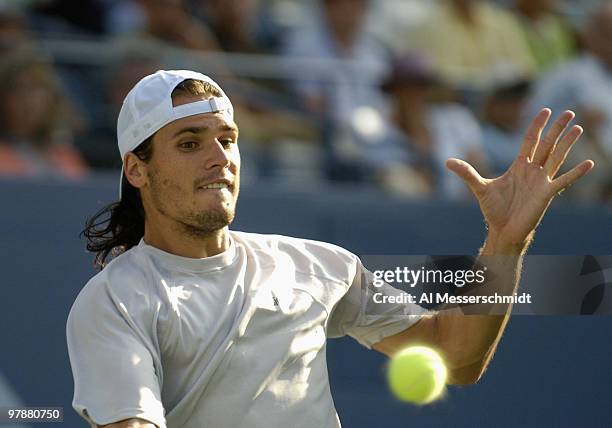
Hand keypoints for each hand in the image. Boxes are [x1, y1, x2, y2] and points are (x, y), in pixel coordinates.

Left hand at [446, 109, 593, 250]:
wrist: (502, 229)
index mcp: (519, 166)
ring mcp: (542, 181)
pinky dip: (576, 173)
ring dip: (568, 143)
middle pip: (548, 145)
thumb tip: (447, 161)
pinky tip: (589, 164)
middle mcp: (533, 170)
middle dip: (557, 129)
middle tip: (568, 111)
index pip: (530, 140)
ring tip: (578, 127)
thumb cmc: (494, 209)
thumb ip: (466, 172)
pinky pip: (564, 181)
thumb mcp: (479, 187)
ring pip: (557, 157)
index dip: (537, 126)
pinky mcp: (547, 194)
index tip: (545, 111)